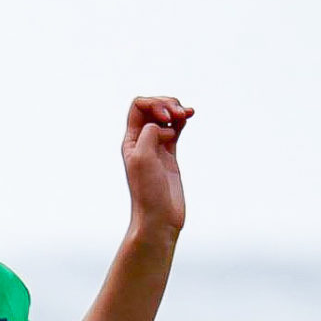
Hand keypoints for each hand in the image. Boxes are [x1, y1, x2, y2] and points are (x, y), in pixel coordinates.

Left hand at [122, 95, 192, 236]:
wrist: (159, 217)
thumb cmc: (147, 192)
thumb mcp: (143, 158)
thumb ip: (149, 135)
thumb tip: (160, 124)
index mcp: (130, 141)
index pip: (139, 107)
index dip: (154, 104)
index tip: (166, 117)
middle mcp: (142, 142)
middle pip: (153, 108)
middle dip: (167, 104)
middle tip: (178, 115)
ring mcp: (157, 148)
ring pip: (165, 118)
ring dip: (176, 110)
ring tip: (187, 113)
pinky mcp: (170, 156)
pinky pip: (175, 130)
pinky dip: (182, 120)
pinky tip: (189, 116)